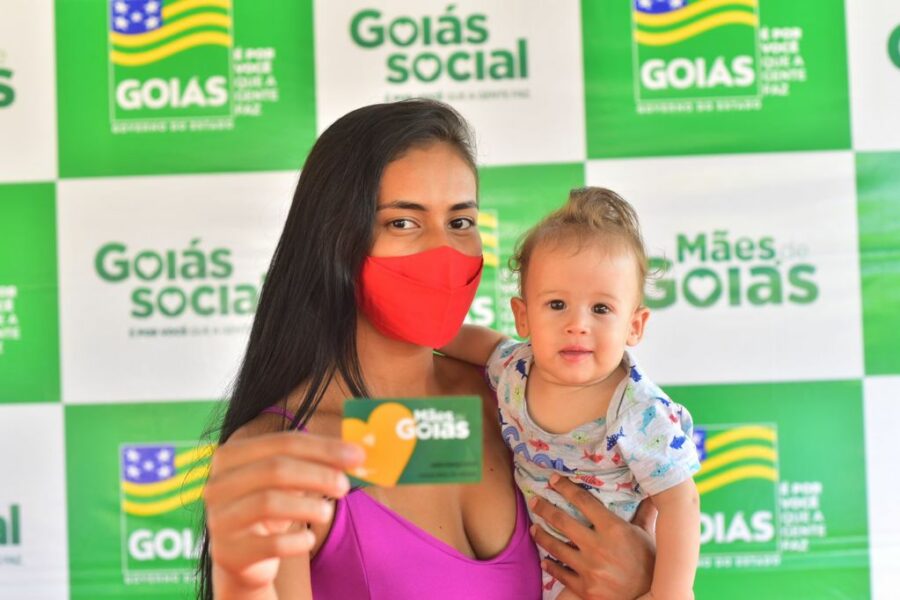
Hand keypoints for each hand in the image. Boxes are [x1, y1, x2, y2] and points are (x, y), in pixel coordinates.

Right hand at [203, 431, 364, 596]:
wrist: (242, 556)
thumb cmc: (270, 507)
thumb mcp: (287, 480)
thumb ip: (315, 462)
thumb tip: (357, 453)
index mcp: (231, 455)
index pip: (283, 442)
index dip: (323, 447)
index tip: (357, 455)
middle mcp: (217, 484)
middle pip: (275, 470)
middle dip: (318, 475)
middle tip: (345, 485)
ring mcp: (219, 519)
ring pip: (269, 503)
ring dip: (309, 507)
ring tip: (326, 513)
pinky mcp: (228, 553)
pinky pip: (271, 544)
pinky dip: (297, 542)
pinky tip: (308, 541)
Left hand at [530, 474, 655, 599]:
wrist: (650, 599)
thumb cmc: (650, 564)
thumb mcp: (646, 535)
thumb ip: (643, 512)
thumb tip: (651, 491)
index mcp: (614, 529)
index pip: (584, 501)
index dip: (565, 488)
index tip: (553, 480)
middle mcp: (598, 547)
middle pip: (562, 521)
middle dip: (544, 508)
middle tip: (534, 501)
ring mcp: (589, 569)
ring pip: (555, 547)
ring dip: (541, 535)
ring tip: (534, 528)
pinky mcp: (585, 589)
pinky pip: (560, 573)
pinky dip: (550, 565)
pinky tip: (545, 560)